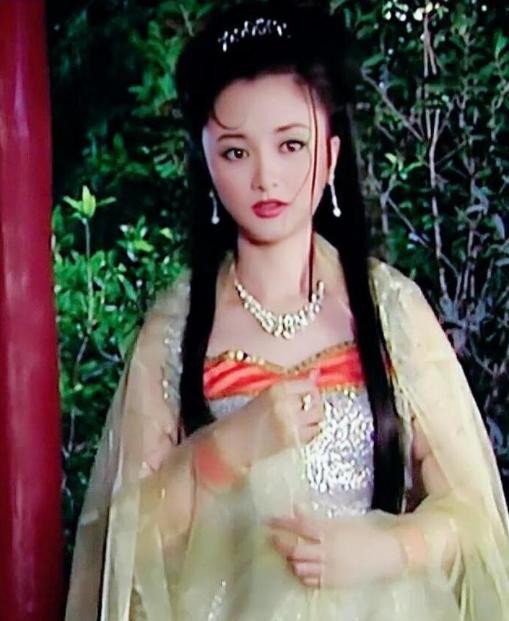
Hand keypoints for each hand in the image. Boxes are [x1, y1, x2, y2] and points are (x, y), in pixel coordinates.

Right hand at [214, 371, 323, 469]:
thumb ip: (293, 386)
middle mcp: (286, 403)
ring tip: (304, 422)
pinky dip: (311, 432)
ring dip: (315, 419)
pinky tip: (300, 432)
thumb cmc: (248, 416)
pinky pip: (313, 433)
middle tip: (307, 410)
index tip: (307, 395)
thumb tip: (317, 373)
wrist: (234, 441)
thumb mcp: (268, 395)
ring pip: (318, 417)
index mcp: (278, 388)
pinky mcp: (292, 440)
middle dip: (315, 405)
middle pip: (316, 401)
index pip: (309, 384)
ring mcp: (290, 422)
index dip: (311, 390)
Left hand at [268, 505, 405, 588]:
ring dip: (290, 560)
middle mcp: (326, 551)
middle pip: (294, 549)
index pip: (298, 526)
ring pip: (299, 567)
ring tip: (287, 553)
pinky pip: (310, 581)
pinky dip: (301, 574)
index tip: (268, 520)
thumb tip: (295, 507)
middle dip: (280, 543)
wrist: (386, 554)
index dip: (281, 523)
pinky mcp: (333, 582)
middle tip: (271, 538)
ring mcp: (329, 568)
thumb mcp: (339, 521)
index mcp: (328, 531)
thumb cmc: (363, 533)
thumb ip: (315, 517)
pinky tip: (300, 568)